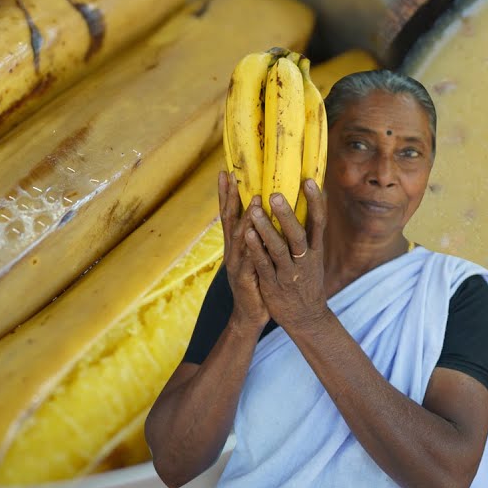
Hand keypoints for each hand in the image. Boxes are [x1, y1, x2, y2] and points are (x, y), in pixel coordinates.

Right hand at [218, 170, 268, 333]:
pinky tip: (254, 232)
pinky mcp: (243, 278)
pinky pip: (248, 258)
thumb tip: (259, 214)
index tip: (227, 172)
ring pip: (239, 236)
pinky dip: (251, 244)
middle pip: (228, 219)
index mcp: (237, 245)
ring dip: (245, 216)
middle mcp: (232, 251)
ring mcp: (236, 264)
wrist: (250, 316)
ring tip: (253, 197)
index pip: (230, 214)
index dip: (227, 194)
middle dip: (229, 196)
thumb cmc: (256, 284)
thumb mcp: (256, 257)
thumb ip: (256, 237)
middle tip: (231, 175)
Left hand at [244, 179, 328, 331]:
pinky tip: (246, 234)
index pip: (319, 222)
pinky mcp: (274, 285)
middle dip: (287, 215)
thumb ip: (310, 236)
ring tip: (254, 210)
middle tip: (275, 194)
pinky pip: (264, 265)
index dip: (316, 202)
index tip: (310, 180)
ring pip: (279, 249)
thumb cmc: (307, 282)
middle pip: (298, 234)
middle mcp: (304, 260)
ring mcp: (289, 273)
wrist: (307, 317)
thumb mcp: (314, 259)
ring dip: (266, 229)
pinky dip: (256, 250)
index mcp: (316, 251)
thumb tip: (313, 204)